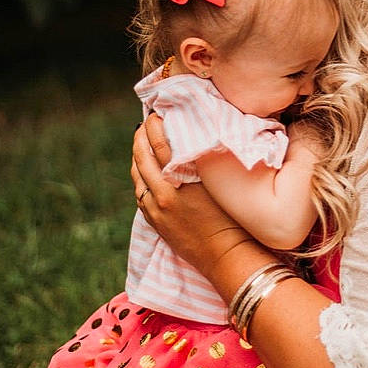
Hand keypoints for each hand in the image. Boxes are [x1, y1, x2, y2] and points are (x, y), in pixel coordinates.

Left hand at [131, 115, 250, 277]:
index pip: (161, 144)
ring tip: (141, 141)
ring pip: (137, 175)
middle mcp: (164, 193)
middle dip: (141, 137)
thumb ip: (200, 161)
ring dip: (137, 155)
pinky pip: (139, 191)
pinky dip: (139, 175)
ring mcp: (155, 208)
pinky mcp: (153, 220)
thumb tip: (188, 138)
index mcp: (183, 180)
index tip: (156, 113)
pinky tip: (143, 169)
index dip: (154, 126)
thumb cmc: (231, 216)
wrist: (224, 254)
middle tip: (146, 122)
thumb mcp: (218, 182)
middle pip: (143, 157)